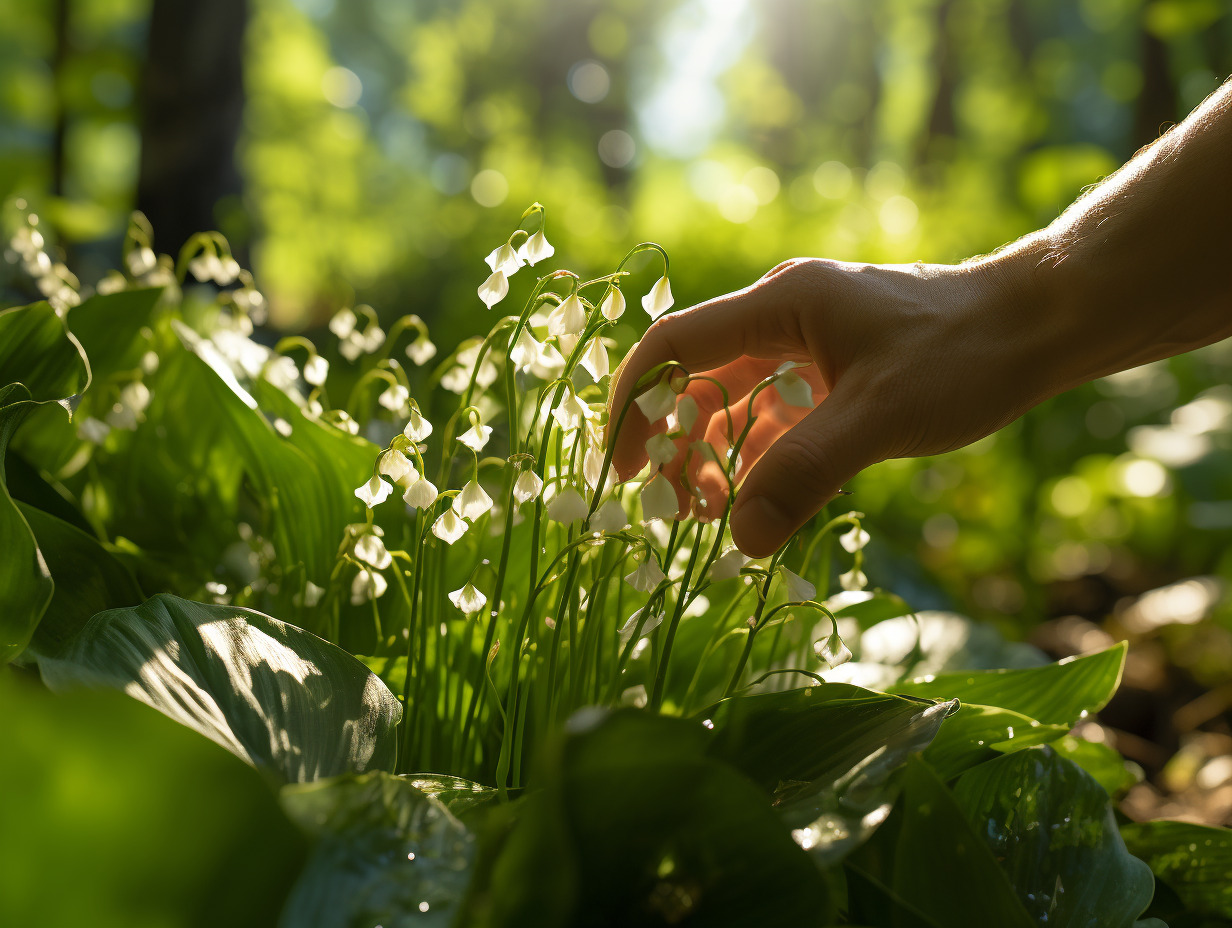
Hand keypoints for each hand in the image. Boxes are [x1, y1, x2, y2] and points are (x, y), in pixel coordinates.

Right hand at [608, 256, 1047, 557]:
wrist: (1038, 327)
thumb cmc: (962, 355)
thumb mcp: (879, 417)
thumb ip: (806, 473)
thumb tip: (742, 541)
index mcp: (779, 305)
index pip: (673, 346)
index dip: (636, 406)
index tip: (626, 470)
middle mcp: (782, 318)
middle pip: (697, 380)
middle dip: (677, 445)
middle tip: (674, 512)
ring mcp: (808, 345)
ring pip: (733, 402)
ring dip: (716, 456)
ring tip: (712, 517)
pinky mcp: (833, 372)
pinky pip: (774, 415)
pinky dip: (759, 457)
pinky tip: (759, 500)